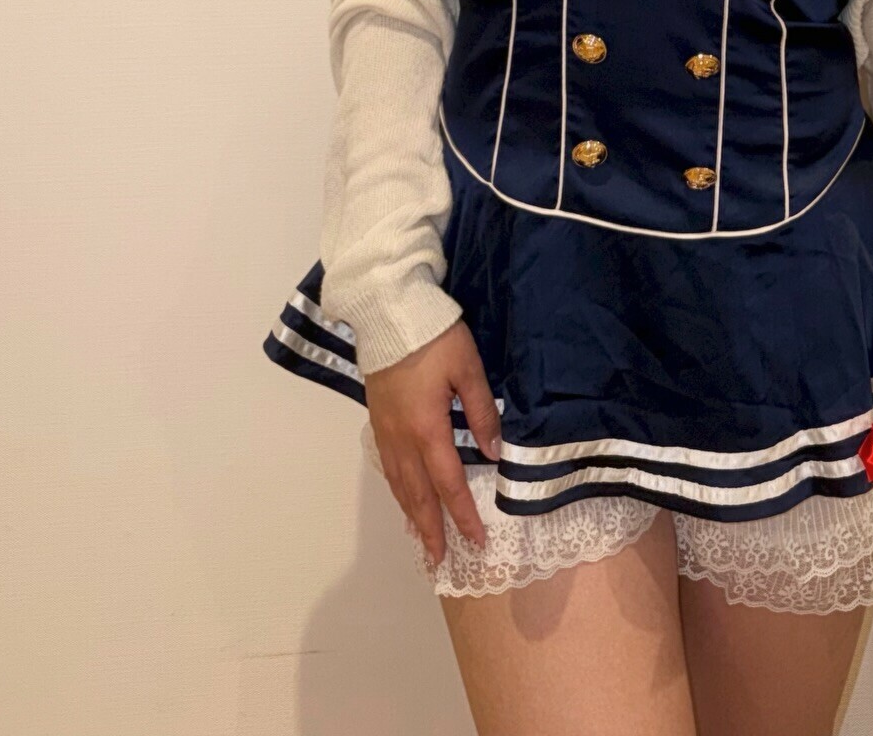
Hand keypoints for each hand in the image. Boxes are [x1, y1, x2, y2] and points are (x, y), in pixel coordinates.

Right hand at [363, 318, 502, 560]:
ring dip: (412, 515)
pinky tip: (405, 497)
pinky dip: (398, 491)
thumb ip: (482, 412)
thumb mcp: (468, 368)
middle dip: (431, 529)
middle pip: (418, 495)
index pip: (449, 484)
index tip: (477, 540)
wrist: (387, 313)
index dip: (463, 515)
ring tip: (422, 539)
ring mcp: (385, 431)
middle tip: (441, 559)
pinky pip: (388, 468)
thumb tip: (494, 453)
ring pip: (399, 485)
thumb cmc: (434, 337)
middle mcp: (402, 439)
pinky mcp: (378, 420)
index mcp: (427, 429)